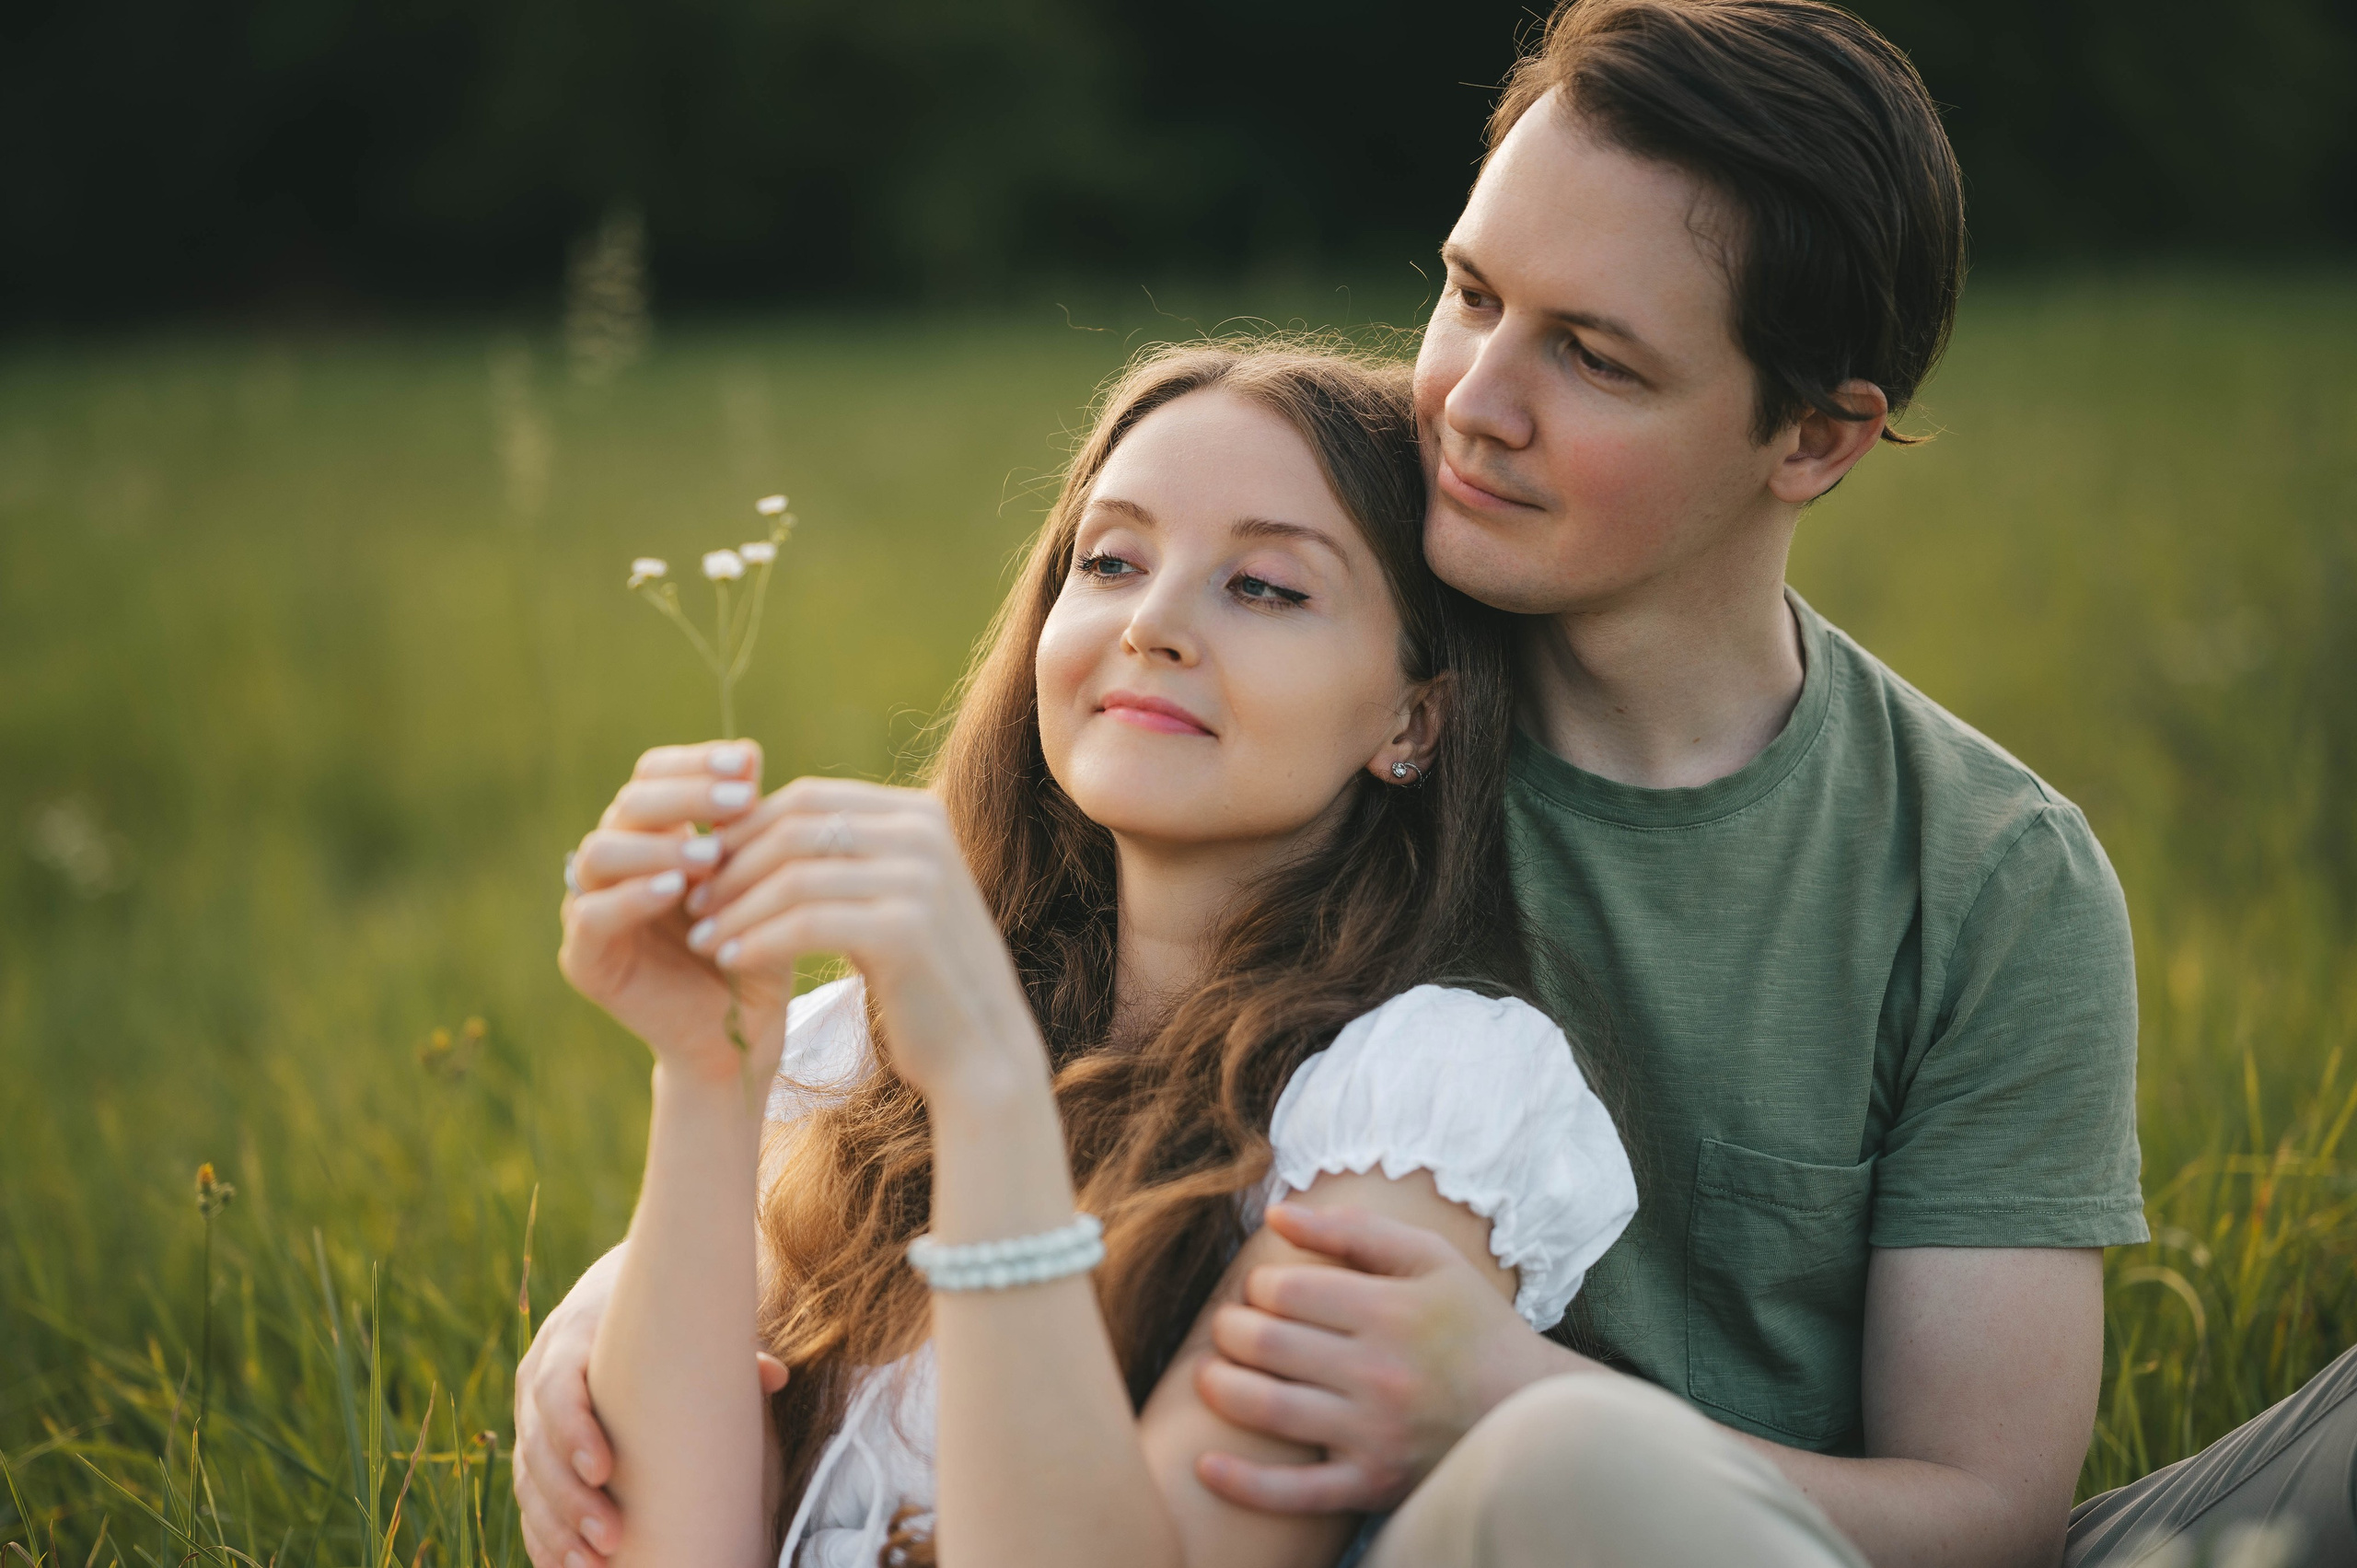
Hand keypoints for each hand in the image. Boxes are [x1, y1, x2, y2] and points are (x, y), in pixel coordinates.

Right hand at [514, 1257, 787, 1567]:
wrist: (617, 1297)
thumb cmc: (662, 1316)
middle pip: (539, 1447)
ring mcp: (531, 1420)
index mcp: (570, 1342)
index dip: (573, 1431)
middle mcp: (539, 1381)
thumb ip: (726, 1350)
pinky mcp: (535, 1451)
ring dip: (557, 1530)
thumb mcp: (682, 1320)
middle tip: (610, 1537)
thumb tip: (776, 1376)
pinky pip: (530, 1503)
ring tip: (593, 1566)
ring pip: (529, 1483)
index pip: (556, 1389)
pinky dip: (545, 1539)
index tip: (602, 1470)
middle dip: (569, 1499)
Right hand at [558, 742, 786, 1083]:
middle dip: (685, 796)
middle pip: (628, 804)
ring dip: (656, 845)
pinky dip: (630, 898)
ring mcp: (591, 908)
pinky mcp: (584, 958)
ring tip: (708, 853)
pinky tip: (673, 891)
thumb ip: (744, 821)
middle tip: (739, 800)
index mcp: (652, 835)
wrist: (741, 1032)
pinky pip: (590, 915)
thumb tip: (748, 749)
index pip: (653, 776)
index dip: (694, 764)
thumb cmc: (753, 945)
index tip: (747, 762)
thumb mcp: (758, 878)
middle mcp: (615, 864)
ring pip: (599, 851)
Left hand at [684, 778, 1046, 1105]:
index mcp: (918, 814)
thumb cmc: (921, 977)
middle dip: (734, 864)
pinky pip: (806, 923)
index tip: (703, 867)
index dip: (745, 829)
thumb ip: (840, 857)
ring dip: (737, 908)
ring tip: (701, 938)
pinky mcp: (905, 930)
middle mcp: (923, 834)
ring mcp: (920, 879)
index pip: (808, 797)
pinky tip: (730, 961)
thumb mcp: (886, 899)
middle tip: (692, 902)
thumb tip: (744, 828)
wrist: (981, 1049)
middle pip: (796, 827)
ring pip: (794, 876)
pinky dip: (759, 940)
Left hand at [1192, 1202, 1582, 1513]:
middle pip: (1266, 1342)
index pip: (1285, 1289)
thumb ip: (1353, 1229)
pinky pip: (1295, 1493)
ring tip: (1211, 1375)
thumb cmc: (1469, 1323)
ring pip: (1267, 1408)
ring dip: (1220, 1387)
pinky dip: (1244, 1483)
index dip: (1258, 1285)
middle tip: (1230, 1328)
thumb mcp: (1428, 1258)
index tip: (1264, 1292)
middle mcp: (1380, 1372)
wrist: (1530, 1411)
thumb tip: (1276, 1214)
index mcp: (1391, 1309)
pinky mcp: (1372, 1484)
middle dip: (1230, 1329)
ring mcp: (1375, 1433)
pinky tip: (1206, 1465)